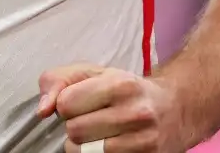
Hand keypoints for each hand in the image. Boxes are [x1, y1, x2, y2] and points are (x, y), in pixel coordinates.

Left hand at [37, 63, 185, 152]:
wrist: (175, 109)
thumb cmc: (127, 90)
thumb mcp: (94, 73)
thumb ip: (59, 81)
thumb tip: (43, 110)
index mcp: (120, 84)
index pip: (66, 104)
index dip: (66, 105)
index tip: (78, 104)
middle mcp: (136, 113)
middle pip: (75, 131)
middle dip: (75, 127)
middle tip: (90, 121)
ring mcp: (144, 142)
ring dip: (85, 147)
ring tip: (99, 136)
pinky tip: (111, 146)